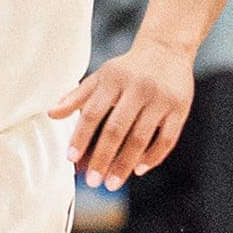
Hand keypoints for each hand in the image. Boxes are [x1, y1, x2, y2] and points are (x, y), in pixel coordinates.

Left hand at [51, 33, 194, 189]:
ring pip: (141, 138)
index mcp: (114, 79)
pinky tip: (139, 170)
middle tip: (92, 181)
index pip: (93, 112)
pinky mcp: (180, 108)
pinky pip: (167, 139)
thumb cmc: (128, 68)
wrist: (167, 49)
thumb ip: (76, 97)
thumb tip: (51, 114)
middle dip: (103, 158)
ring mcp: (161, 99)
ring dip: (125, 164)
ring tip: (112, 183)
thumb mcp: (101, 77)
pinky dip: (153, 157)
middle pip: (117, 129)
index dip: (81, 137)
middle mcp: (138, 88)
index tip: (71, 158)